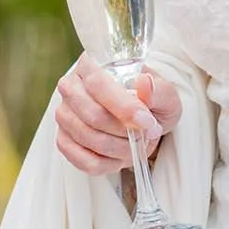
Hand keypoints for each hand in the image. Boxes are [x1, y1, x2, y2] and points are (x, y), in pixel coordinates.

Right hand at [54, 54, 180, 175]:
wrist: (141, 119)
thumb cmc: (151, 102)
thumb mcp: (164, 93)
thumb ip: (157, 90)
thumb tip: (144, 83)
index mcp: (91, 65)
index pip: (98, 84)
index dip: (123, 107)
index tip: (147, 122)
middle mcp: (70, 87)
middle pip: (92, 116)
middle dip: (124, 132)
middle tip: (146, 136)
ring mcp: (64, 115)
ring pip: (89, 139)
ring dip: (120, 149)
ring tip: (138, 145)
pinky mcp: (63, 140)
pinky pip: (83, 161)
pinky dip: (108, 164)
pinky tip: (121, 156)